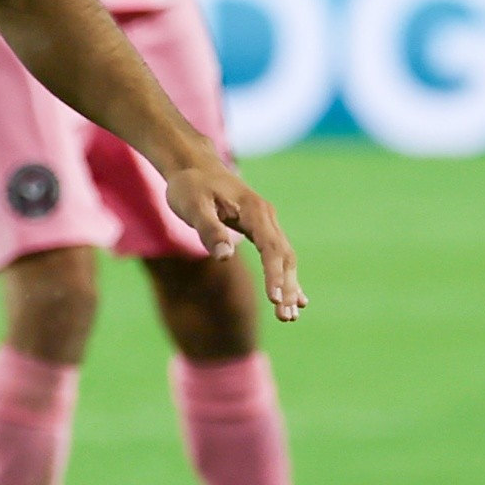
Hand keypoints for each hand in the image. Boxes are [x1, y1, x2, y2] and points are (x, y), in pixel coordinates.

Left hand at [160, 151, 306, 323]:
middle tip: (286, 318)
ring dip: (289, 286)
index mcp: (253, 211)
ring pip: (284, 257)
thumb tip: (225, 256)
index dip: (275, 275)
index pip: (270, 248)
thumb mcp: (193, 207)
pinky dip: (286, 276)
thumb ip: (209, 230)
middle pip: (284, 256)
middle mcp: (266, 216)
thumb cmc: (190, 187)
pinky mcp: (261, 228)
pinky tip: (295, 299)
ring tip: (291, 316)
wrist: (193, 166)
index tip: (275, 300)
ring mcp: (266, 222)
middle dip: (287, 288)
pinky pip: (278, 255)